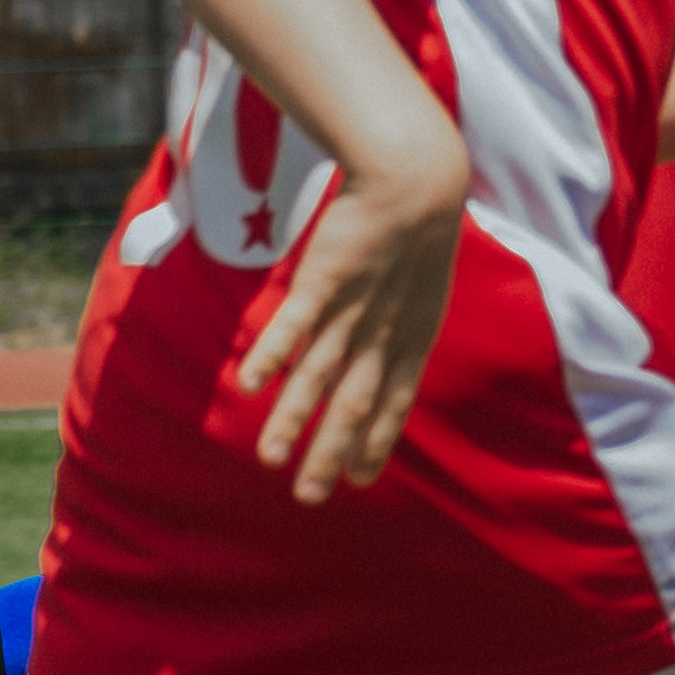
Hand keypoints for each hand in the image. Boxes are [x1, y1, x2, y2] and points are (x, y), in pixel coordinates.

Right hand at [234, 133, 469, 503]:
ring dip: (293, 420)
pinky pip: (294, 327)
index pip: (394, 405)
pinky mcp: (324, 279)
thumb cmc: (420, 228)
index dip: (375, 445)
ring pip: (319, 376)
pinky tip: (250, 388)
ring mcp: (353, 309)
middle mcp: (384, 333)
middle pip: (354, 405)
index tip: (356, 480)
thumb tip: (386, 347)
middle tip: (310, 497)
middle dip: (330, 453)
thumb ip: (400, 323)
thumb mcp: (424, 288)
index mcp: (414, 338)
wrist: (416, 177)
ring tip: (271, 460)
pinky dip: (272, 357)